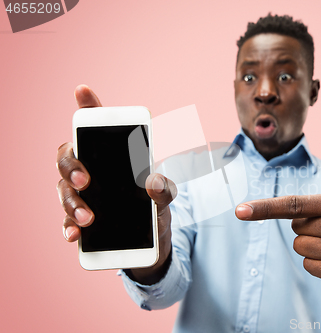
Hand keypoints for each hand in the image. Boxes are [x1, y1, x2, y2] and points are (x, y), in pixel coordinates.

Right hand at [56, 85, 176, 283]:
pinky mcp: (81, 222)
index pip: (95, 128)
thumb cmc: (154, 205)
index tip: (83, 90)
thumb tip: (152, 182)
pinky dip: (69, 229)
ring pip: (64, 191)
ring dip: (72, 204)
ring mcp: (83, 195)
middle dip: (73, 167)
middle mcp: (91, 171)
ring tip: (88, 218)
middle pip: (67, 158)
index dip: (88, 107)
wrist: (154, 238)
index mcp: (110, 157)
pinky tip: (75, 235)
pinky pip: (67, 222)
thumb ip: (164, 188)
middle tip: (87, 180)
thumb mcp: (165, 196)